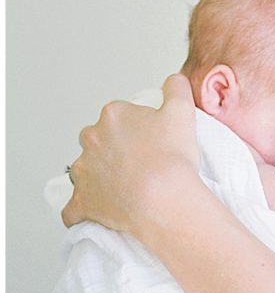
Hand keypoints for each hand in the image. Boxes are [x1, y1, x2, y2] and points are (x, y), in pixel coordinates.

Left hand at [62, 74, 198, 235]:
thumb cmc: (171, 158)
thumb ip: (177, 89)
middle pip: (97, 140)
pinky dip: (83, 210)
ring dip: (99, 177)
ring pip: (85, 171)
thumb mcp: (183, 111)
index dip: (135, 128)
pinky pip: (74, 208)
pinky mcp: (82, 201)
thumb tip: (173, 81)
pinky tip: (97, 211)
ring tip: (125, 187)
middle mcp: (92, 139)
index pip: (118, 116)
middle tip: (138, 162)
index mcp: (113, 116)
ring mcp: (84, 172)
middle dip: (112, 149)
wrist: (163, 197)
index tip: (149, 141)